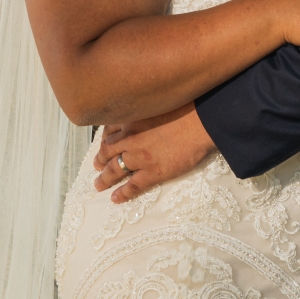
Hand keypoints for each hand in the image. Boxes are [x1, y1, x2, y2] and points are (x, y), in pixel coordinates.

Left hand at [93, 104, 215, 203]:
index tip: (103, 144)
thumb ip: (146, 107)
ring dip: (105, 178)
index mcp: (132, 118)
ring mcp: (140, 156)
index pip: (110, 131)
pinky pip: (133, 185)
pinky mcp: (153, 172)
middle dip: (100, 159)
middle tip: (97, 166)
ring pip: (115, 169)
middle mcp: (131, 137)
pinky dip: (123, 193)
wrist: (202, 121)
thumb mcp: (159, 100)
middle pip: (108, 150)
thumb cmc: (187, 107)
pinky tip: (116, 199)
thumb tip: (145, 110)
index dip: (104, 139)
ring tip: (99, 185)